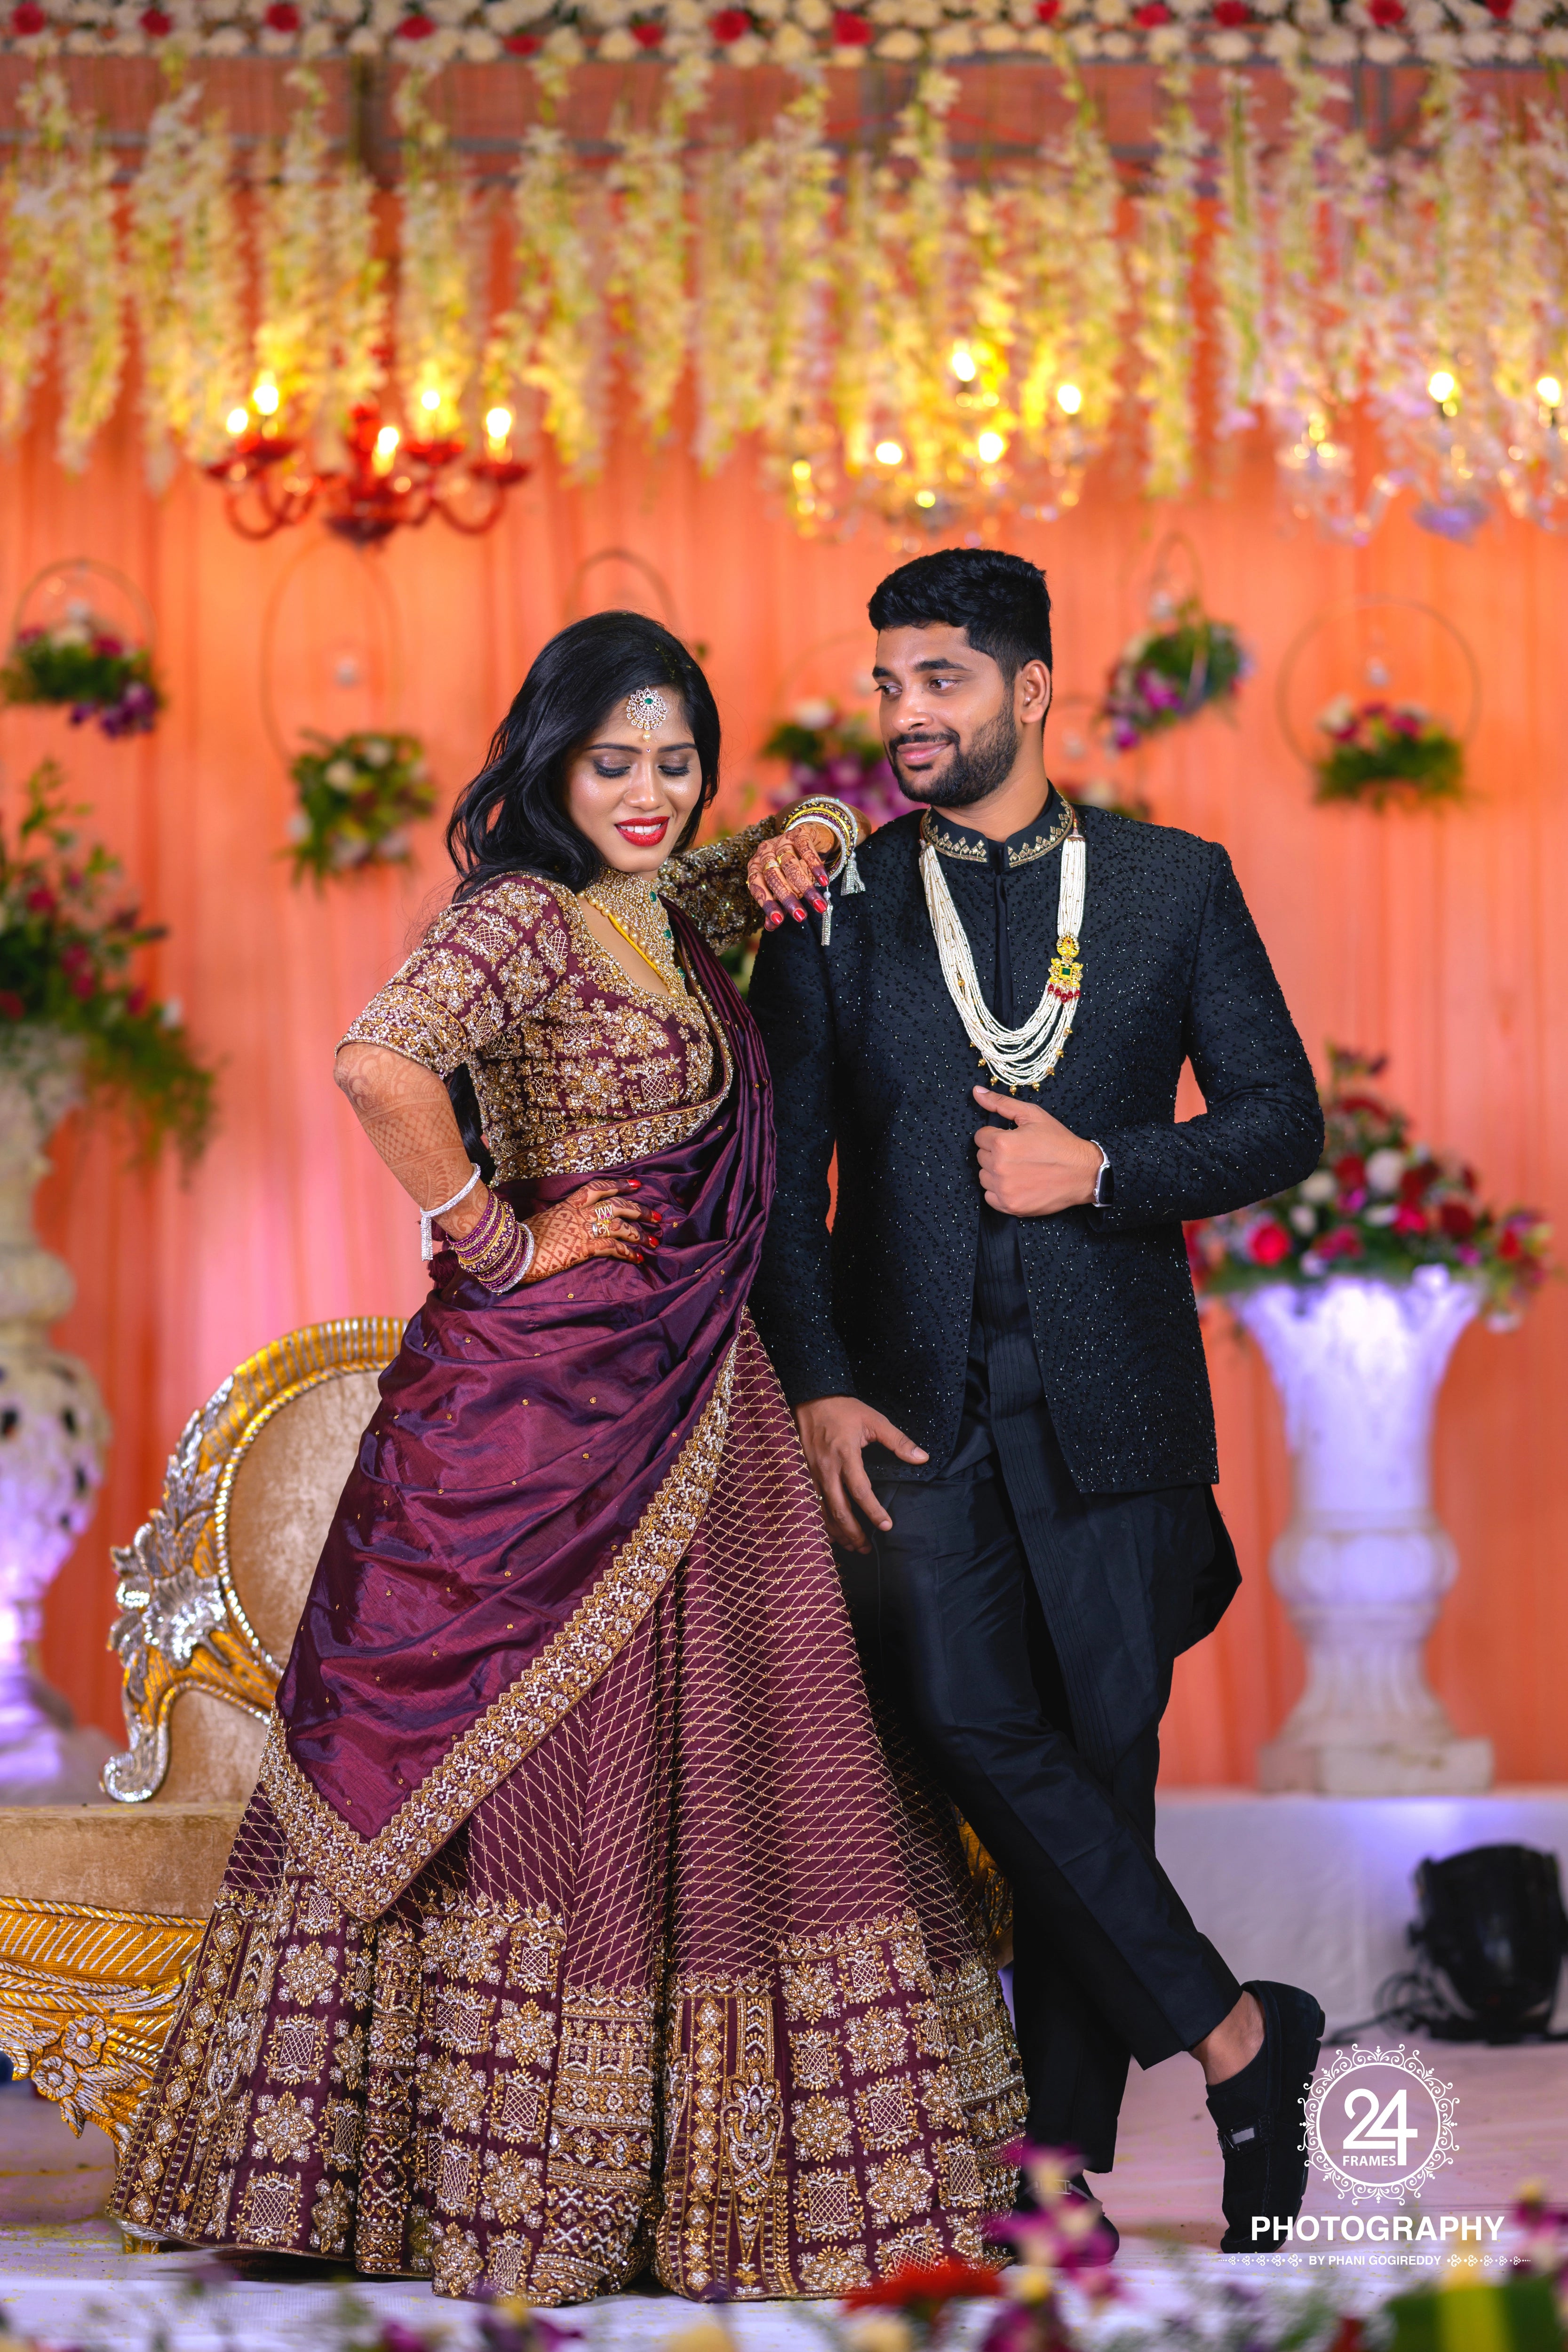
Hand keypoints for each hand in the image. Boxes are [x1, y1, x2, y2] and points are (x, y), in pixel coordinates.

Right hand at [520, 1179, 661, 1282]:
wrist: (513, 1251)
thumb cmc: (522, 1238)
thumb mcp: (543, 1221)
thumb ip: (558, 1219)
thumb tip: (563, 1222)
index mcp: (569, 1204)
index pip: (598, 1188)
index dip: (619, 1185)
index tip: (637, 1185)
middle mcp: (580, 1214)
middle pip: (617, 1206)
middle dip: (640, 1210)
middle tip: (657, 1217)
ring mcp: (583, 1230)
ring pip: (620, 1225)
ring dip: (640, 1234)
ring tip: (655, 1241)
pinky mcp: (584, 1248)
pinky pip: (612, 1247)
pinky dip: (628, 1252)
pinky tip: (639, 1258)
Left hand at [746, 824, 833, 930]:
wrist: (811, 839)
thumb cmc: (794, 867)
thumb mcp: (785, 886)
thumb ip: (777, 904)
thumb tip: (771, 926)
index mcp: (756, 866)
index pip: (757, 886)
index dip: (767, 903)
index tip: (779, 921)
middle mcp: (765, 851)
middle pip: (773, 876)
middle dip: (788, 898)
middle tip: (801, 916)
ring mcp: (782, 840)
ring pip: (790, 864)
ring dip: (806, 886)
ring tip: (818, 905)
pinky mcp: (799, 833)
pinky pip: (806, 849)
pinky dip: (815, 866)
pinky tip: (824, 881)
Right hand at [793, 1396, 928, 1553]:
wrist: (809, 1397)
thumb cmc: (843, 1409)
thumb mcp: (874, 1420)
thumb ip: (898, 1441)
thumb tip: (922, 1458)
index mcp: (845, 1455)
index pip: (860, 1491)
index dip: (874, 1512)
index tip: (887, 1526)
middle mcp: (826, 1468)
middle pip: (839, 1510)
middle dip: (853, 1533)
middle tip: (867, 1548)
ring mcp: (811, 1473)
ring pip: (822, 1511)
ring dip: (837, 1532)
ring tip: (852, 1546)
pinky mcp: (801, 1474)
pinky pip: (811, 1504)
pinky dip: (821, 1522)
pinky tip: (831, 1532)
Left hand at [973, 1086, 1102, 1216]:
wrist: (1083, 1173)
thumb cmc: (1059, 1142)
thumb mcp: (1033, 1115)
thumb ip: (1001, 1103)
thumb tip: (976, 1092)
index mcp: (1002, 1143)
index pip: (980, 1137)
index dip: (996, 1136)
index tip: (1013, 1140)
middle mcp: (999, 1167)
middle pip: (981, 1157)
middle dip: (996, 1153)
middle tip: (1019, 1154)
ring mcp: (1004, 1189)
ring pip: (984, 1177)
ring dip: (996, 1173)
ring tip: (1019, 1169)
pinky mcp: (1010, 1206)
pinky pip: (990, 1197)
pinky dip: (1000, 1191)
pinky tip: (1018, 1184)